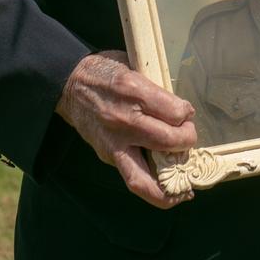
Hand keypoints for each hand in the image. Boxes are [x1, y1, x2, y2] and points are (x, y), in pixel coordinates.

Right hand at [56, 50, 196, 208]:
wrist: (70, 84)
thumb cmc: (106, 72)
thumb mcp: (134, 67)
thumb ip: (156, 90)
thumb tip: (181, 110)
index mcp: (133, 91)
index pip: (174, 112)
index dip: (187, 114)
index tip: (187, 113)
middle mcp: (124, 120)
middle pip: (167, 141)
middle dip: (186, 141)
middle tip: (189, 138)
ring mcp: (113, 142)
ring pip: (143, 178)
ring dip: (168, 188)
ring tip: (184, 192)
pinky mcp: (106, 155)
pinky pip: (131, 177)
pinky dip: (150, 186)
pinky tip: (164, 186)